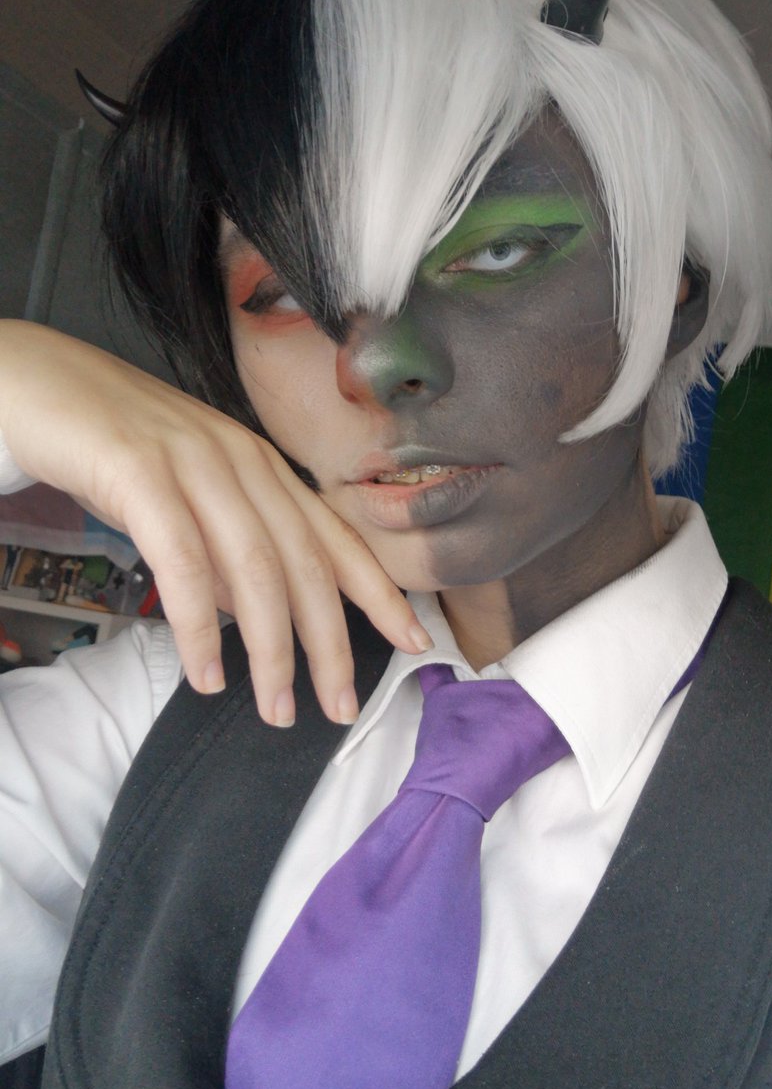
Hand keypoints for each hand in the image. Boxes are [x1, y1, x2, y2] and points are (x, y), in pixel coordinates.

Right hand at [0, 320, 430, 725]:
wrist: (31, 379)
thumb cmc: (110, 444)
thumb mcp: (184, 498)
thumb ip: (222, 551)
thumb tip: (247, 616)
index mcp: (261, 466)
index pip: (336, 536)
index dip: (380, 591)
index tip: (416, 640)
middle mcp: (242, 460)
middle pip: (307, 563)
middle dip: (332, 642)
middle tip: (340, 708)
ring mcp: (195, 462)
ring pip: (256, 569)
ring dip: (273, 649)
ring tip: (279, 709)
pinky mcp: (140, 470)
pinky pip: (182, 561)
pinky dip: (198, 627)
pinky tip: (206, 675)